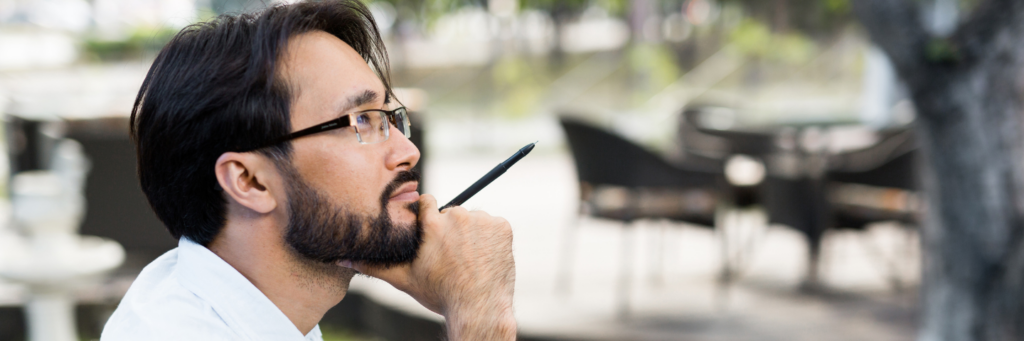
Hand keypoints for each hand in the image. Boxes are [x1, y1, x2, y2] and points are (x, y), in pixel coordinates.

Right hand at [344, 194, 515, 339]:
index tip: (432, 235)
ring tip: (469, 260)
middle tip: (453, 257)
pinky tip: (485, 259)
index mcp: (431, 223)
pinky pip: (494, 226)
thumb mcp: (403, 279)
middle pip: (452, 213)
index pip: (427, 202)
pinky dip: (491, 239)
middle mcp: (457, 216)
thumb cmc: (440, 295)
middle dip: (452, 230)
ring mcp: (482, 221)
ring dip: (472, 234)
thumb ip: (373, 264)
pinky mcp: (503, 228)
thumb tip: (341, 258)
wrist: (478, 309)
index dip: (429, 218)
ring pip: (474, 220)